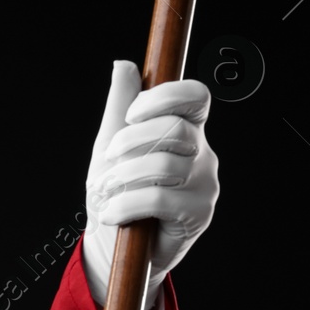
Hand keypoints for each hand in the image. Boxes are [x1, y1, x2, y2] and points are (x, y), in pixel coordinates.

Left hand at [82, 60, 218, 309]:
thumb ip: (119, 105)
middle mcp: (201, 154)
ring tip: (106, 192)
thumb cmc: (115, 191)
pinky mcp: (198, 215)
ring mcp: (204, 184)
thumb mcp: (110, 145)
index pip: (196, 97)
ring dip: (123, 177)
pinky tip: (112, 213)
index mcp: (186, 130)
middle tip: (109, 159)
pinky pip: (159, 199)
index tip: (132, 114)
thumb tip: (126, 65)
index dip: (165, 97)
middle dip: (130, 141)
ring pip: (164, 165)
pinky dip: (125, 205)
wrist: (112, 244)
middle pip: (175, 129)